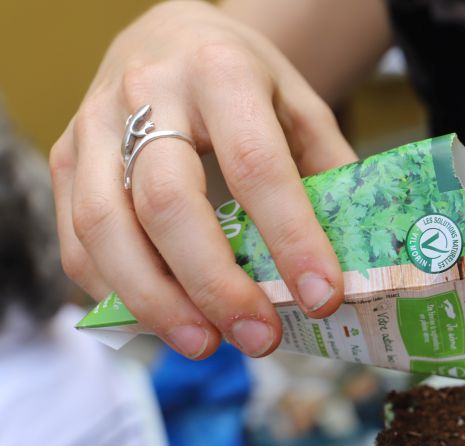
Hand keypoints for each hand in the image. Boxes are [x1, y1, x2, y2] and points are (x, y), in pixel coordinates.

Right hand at [50, 1, 356, 358]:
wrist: (172, 37)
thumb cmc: (246, 80)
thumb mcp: (301, 106)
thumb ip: (328, 173)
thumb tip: (353, 262)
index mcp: (222, 72)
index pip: (255, 165)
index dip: (290, 238)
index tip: (322, 297)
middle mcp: (148, 93)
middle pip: (167, 203)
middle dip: (214, 284)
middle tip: (259, 338)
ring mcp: (94, 125)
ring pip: (105, 226)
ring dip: (155, 301)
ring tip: (206, 344)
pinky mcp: (65, 157)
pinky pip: (76, 238)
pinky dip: (115, 291)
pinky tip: (161, 319)